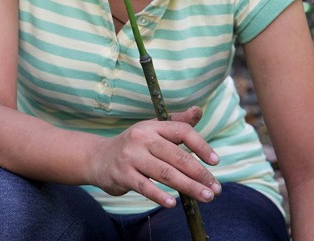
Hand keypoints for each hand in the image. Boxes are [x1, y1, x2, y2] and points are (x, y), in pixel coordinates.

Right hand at [91, 106, 221, 207]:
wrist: (98, 157)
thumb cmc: (133, 145)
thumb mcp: (152, 129)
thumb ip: (177, 121)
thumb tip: (199, 110)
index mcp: (152, 126)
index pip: (182, 131)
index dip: (201, 146)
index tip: (215, 162)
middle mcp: (142, 139)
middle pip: (177, 156)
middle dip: (200, 174)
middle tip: (216, 188)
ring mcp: (131, 157)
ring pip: (165, 173)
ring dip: (189, 187)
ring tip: (206, 197)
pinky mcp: (123, 175)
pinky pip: (145, 187)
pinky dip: (160, 196)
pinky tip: (173, 203)